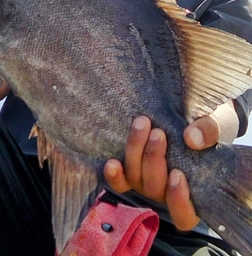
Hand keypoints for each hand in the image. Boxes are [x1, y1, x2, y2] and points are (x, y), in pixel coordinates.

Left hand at [104, 114, 221, 230]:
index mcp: (195, 194)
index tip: (178, 174)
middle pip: (154, 189)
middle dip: (154, 159)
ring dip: (136, 151)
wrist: (190, 115)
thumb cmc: (208, 128)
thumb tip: (192, 138)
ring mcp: (147, 183)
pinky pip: (119, 181)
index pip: (185, 216)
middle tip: (159, 133)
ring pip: (135, 178)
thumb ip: (210, 131)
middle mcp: (167, 194)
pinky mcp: (132, 171)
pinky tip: (112, 162)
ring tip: (143, 124)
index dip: (178, 200)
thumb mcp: (218, 124)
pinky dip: (114, 174)